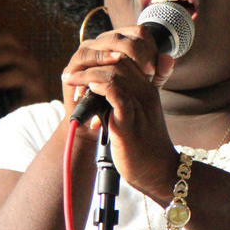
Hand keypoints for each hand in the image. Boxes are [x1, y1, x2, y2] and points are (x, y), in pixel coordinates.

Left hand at [0, 32, 46, 106]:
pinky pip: (27, 97)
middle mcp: (30, 65)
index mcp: (17, 56)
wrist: (22, 125)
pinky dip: (15, 101)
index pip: (7, 39)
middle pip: (13, 53)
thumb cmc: (3, 99)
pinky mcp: (40, 99)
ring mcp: (37, 81)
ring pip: (19, 73)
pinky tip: (5, 108)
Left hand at [61, 26, 176, 195]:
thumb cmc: (144, 145)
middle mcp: (146, 93)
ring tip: (71, 81)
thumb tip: (98, 87)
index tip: (81, 66)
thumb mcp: (135, 115)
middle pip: (121, 60)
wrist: (159, 172)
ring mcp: (139, 106)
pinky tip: (86, 89)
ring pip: (116, 73)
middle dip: (91, 62)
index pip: (128, 58)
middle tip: (70, 73)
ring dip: (88, 74)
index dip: (102, 58)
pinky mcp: (129, 123)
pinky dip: (99, 86)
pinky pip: (115, 94)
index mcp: (148, 89)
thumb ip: (121, 98)